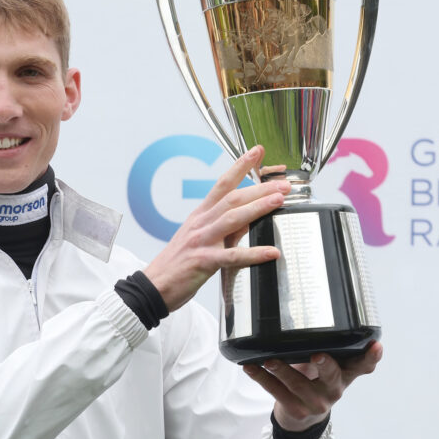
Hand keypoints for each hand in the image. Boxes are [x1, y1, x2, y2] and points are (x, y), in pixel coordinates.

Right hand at [143, 146, 289, 311]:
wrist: (154, 286)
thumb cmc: (177, 264)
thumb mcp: (199, 237)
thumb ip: (225, 227)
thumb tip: (250, 216)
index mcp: (200, 215)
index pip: (222, 184)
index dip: (240, 166)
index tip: (257, 152)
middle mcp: (201, 223)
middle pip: (233, 198)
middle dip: (260, 188)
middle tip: (283, 184)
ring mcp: (202, 241)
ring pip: (232, 219)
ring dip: (258, 207)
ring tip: (278, 201)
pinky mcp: (204, 261)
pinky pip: (233, 256)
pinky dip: (254, 253)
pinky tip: (271, 252)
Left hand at [243, 342, 382, 431]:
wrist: (302, 414)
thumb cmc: (315, 377)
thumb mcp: (327, 362)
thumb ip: (327, 343)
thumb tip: (309, 304)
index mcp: (346, 373)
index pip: (364, 365)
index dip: (371, 356)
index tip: (375, 344)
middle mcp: (335, 388)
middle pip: (332, 376)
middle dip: (325, 365)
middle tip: (316, 355)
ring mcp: (316, 402)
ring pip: (298, 385)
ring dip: (282, 371)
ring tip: (269, 359)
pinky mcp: (296, 409)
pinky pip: (276, 392)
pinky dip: (261, 378)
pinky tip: (250, 367)